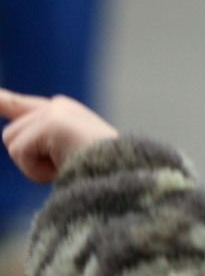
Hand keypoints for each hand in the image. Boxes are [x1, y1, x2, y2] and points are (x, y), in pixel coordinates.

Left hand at [0, 89, 117, 183]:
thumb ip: (41, 146)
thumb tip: (16, 141)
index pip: (20, 104)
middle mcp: (58, 106)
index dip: (2, 100)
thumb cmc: (98, 174)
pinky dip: (37, 170)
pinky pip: (21, 153)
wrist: (121, 174)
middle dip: (28, 159)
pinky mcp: (51, 122)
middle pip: (11, 135)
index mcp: (63, 112)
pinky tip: (63, 167)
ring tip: (65, 166)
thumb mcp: (65, 157)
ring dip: (33, 165)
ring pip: (12, 143)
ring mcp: (56, 111)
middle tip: (63, 166)